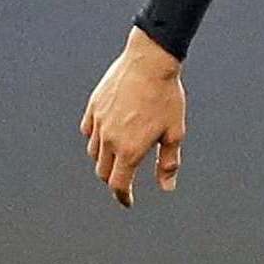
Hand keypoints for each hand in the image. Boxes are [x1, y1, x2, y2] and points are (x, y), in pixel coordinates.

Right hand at [80, 27, 186, 207]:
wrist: (150, 61)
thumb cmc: (166, 97)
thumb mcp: (174, 132)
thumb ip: (168, 162)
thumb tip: (167, 187)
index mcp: (129, 150)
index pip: (119, 185)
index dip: (124, 197)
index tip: (128, 202)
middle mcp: (109, 140)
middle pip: (104, 172)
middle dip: (114, 179)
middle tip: (125, 179)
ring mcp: (98, 122)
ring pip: (94, 152)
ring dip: (105, 159)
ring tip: (119, 155)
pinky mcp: (93, 107)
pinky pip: (88, 131)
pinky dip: (96, 138)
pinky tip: (107, 134)